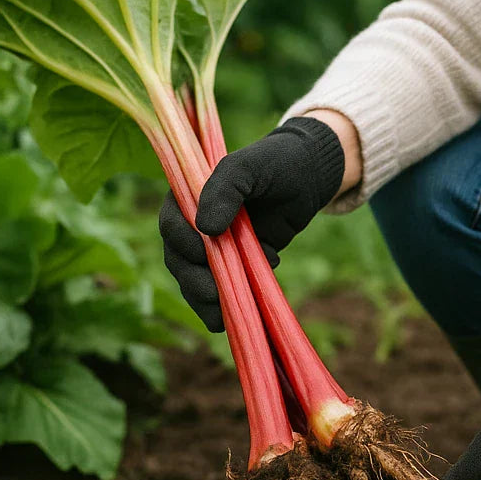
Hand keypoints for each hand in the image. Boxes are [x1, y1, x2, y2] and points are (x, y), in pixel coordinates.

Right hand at [158, 116, 344, 330]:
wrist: (309, 177)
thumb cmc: (274, 163)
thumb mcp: (247, 167)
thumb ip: (224, 189)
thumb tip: (206, 228)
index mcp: (188, 197)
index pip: (171, 226)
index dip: (182, 244)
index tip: (202, 253)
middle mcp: (196, 225)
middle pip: (180, 261)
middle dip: (194, 282)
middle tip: (215, 296)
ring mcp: (217, 247)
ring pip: (199, 281)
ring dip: (208, 302)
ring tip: (226, 316)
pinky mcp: (238, 263)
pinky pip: (226, 288)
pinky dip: (231, 302)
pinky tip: (248, 304)